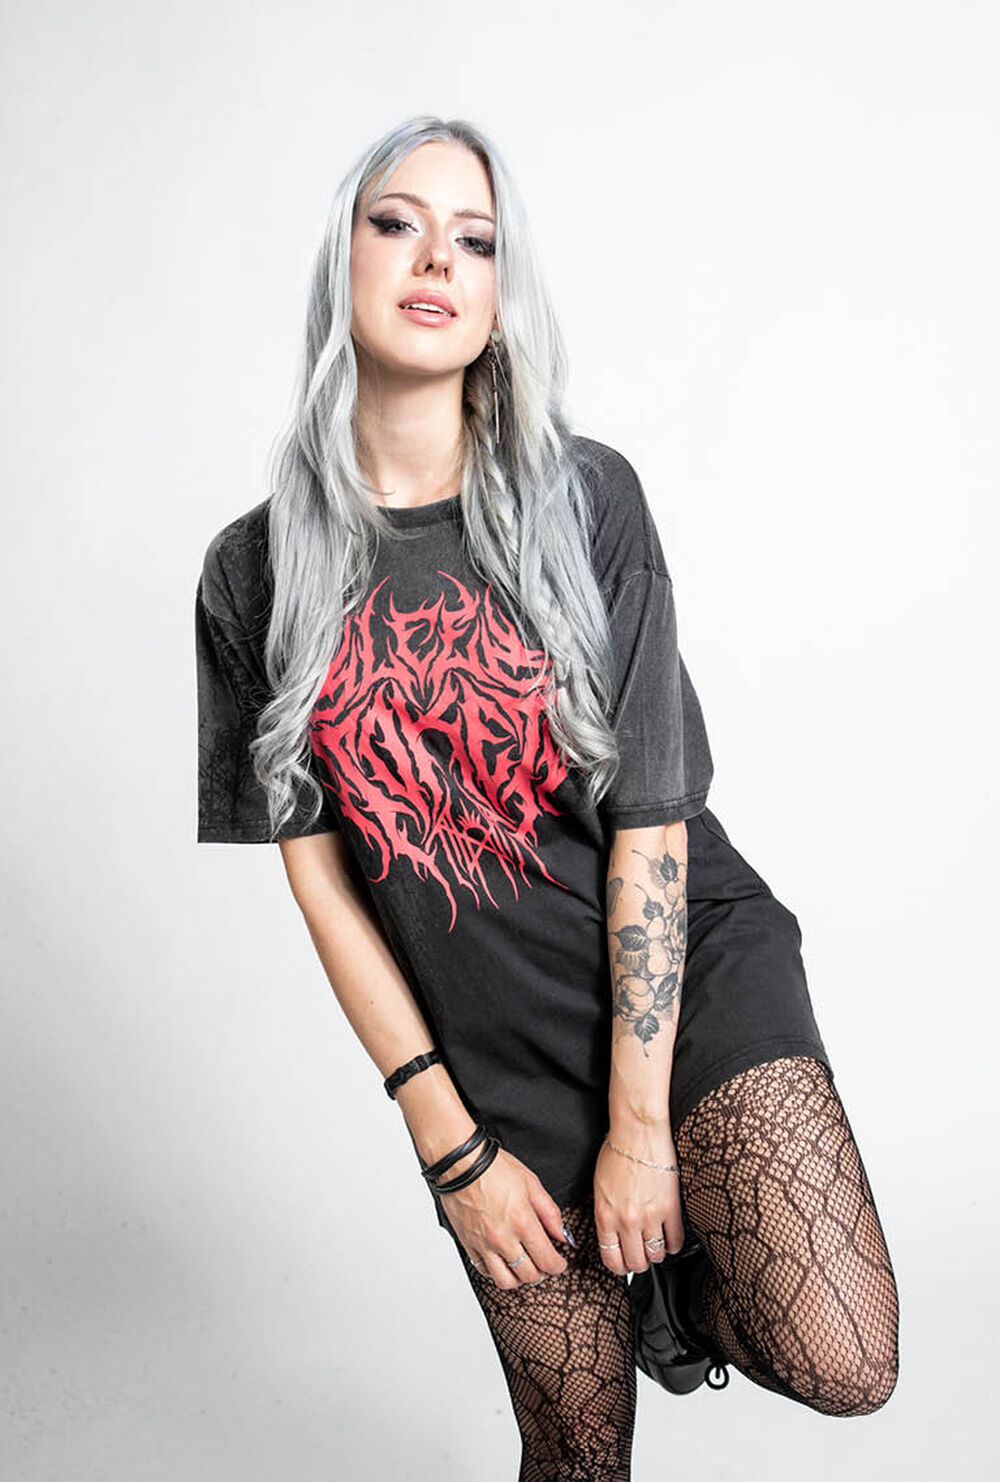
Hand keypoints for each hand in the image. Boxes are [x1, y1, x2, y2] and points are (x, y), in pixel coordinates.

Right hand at [438, 1147, 570, 1287]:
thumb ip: (550, 1213)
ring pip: (506, 1281)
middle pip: (529, 1276)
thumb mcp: (531, 1183)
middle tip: (544, 1264)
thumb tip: (563, 1235)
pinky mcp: (468, 1244)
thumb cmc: (493, 1167)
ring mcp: (484, 1244)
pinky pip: (484, 1271)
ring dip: (519, 1278)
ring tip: (524, 1267)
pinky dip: (497, 1272)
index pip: (547, 1260)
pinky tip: (503, 1261)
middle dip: (542, 1273)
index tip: (560, 1263)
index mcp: (523, 1222)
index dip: (558, 1266)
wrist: (460, 1163)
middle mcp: (503, 1238)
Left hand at [593, 1122, 685, 1274]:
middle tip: (642, 1254)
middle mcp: (626, 1221)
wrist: (637, 1131)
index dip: (619, 1266)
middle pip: (635, 1263)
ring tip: (656, 1243)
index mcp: (605, 1216)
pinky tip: (670, 1236)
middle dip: (639, 1262)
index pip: (611, 1259)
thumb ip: (605, 1214)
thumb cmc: (617, 1152)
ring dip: (657, 1253)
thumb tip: (611, 1234)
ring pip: (656, 1255)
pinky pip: (676, 1241)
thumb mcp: (599, 1188)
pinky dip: (673, 1244)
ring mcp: (650, 1217)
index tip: (624, 1263)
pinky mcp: (671, 1208)